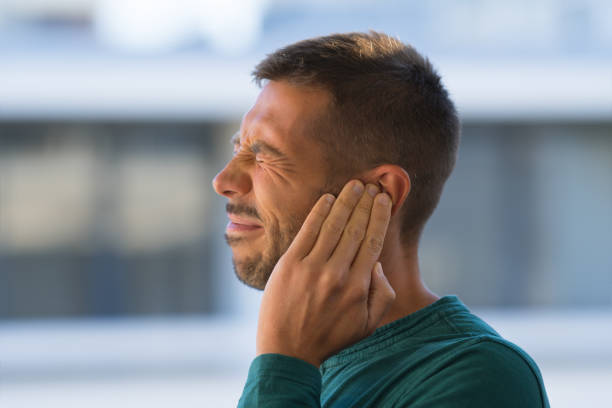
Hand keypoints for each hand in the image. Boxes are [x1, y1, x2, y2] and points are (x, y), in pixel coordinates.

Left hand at [256, 180, 394, 366]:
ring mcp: (311, 268)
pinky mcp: (289, 265)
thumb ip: (382, 295)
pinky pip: (307, 231)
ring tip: (355, 186)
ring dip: (346, 202)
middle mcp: (337, 274)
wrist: (288, 353)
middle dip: (366, 204)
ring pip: (333, 226)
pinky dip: (319, 212)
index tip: (385, 200)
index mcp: (358, 288)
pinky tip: (328, 199)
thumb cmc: (331, 340)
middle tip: (372, 186)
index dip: (380, 217)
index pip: (373, 242)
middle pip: (355, 229)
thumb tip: (378, 264)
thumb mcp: (367, 326)